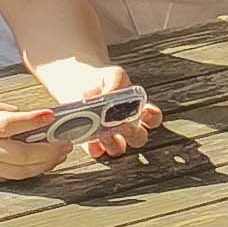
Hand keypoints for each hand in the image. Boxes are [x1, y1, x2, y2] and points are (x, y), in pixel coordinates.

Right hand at [0, 95, 81, 186]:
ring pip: (23, 170)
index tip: (52, 116)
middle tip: (66, 142)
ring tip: (60, 154)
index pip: (12, 124)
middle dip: (50, 150)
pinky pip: (13, 176)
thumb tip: (26, 116)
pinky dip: (31, 171)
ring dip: (46, 163)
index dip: (34, 120)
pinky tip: (42, 164)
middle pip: (24, 154)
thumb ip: (2, 110)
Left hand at [36, 60, 164, 162]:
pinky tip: (91, 140)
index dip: (153, 118)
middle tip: (124, 125)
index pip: (153, 119)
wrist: (74, 84)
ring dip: (114, 143)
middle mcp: (127, 127)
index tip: (145, 111)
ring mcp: (110, 137)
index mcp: (137, 110)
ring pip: (119, 149)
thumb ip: (118, 80)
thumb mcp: (112, 74)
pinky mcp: (93, 144)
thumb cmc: (100, 80)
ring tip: (104, 132)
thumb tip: (112, 94)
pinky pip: (97, 152)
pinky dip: (95, 148)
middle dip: (133, 134)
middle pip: (139, 138)